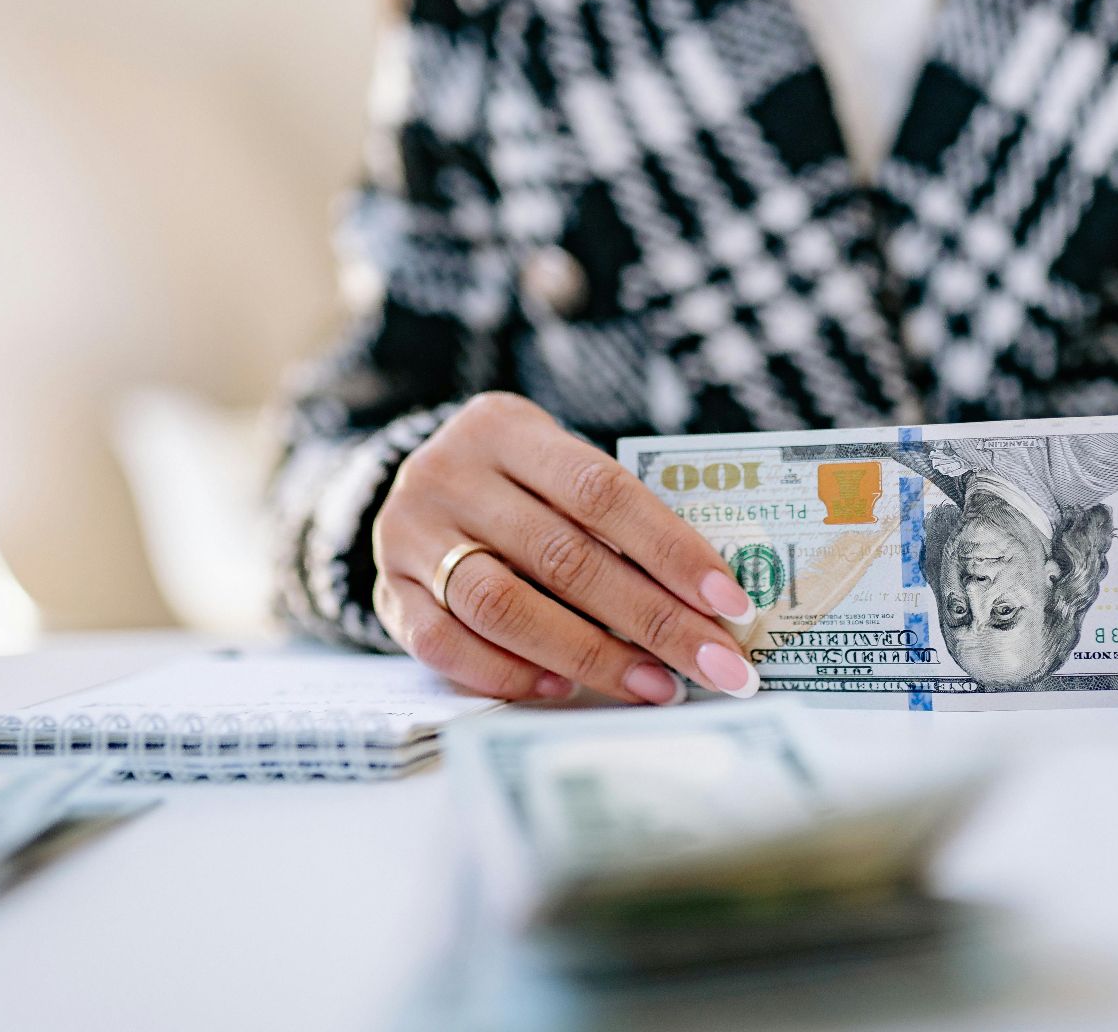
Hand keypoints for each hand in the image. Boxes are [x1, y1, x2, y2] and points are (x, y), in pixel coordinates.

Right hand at [370, 392, 759, 704]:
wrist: (408, 486)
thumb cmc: (516, 485)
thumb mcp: (553, 467)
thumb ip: (612, 515)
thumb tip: (707, 597)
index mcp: (505, 429)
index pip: (602, 490)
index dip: (672, 550)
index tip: (730, 603)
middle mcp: (450, 475)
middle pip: (563, 557)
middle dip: (653, 620)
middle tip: (716, 666)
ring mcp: (411, 535)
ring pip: (503, 606)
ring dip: (590, 656)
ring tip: (656, 686)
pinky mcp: (386, 591)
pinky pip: (446, 646)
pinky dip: (509, 673)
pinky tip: (562, 689)